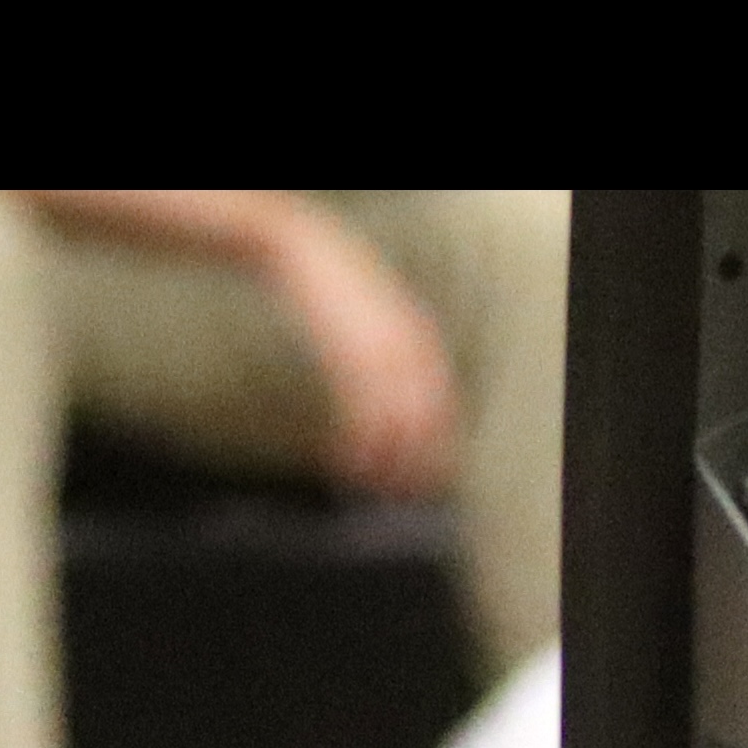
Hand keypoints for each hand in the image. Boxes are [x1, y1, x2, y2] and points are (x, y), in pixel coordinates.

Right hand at [261, 204, 457, 500]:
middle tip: (399, 494)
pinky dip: (358, 444)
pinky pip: (361, 410)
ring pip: (397, 422)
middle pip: (427, 421)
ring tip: (370, 487)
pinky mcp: (348, 354)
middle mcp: (410, 347)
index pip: (444, 405)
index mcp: (422, 339)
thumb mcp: (377, 322)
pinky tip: (347, 463)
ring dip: (385, 463)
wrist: (303, 252)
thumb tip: (397, 402)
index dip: (437, 447)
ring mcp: (381, 351)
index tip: (425, 477)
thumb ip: (395, 356)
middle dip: (416, 463)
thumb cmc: (335, 292)